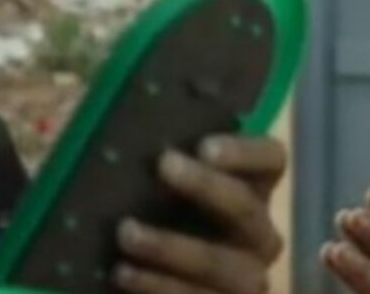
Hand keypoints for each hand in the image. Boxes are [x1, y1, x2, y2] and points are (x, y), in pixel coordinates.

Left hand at [113, 134, 285, 293]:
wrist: (128, 271)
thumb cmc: (138, 210)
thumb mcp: (135, 171)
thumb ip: (130, 135)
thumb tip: (98, 95)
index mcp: (248, 188)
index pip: (271, 159)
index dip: (245, 151)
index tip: (204, 146)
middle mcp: (255, 233)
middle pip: (246, 207)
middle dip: (206, 187)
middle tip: (163, 165)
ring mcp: (243, 280)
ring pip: (221, 265)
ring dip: (172, 247)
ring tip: (126, 233)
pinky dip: (157, 286)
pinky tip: (123, 272)